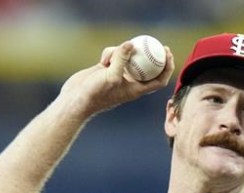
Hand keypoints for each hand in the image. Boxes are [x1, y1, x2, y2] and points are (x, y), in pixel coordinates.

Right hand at [59, 40, 174, 117]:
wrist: (76, 100)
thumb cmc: (95, 93)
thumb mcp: (110, 76)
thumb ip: (121, 59)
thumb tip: (131, 43)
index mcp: (137, 89)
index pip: (159, 80)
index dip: (167, 67)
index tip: (167, 53)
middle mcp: (130, 82)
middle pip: (147, 66)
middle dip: (151, 54)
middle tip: (153, 41)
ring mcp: (118, 75)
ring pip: (128, 57)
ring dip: (122, 51)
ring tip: (111, 57)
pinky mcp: (107, 69)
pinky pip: (114, 55)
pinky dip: (110, 52)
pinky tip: (102, 58)